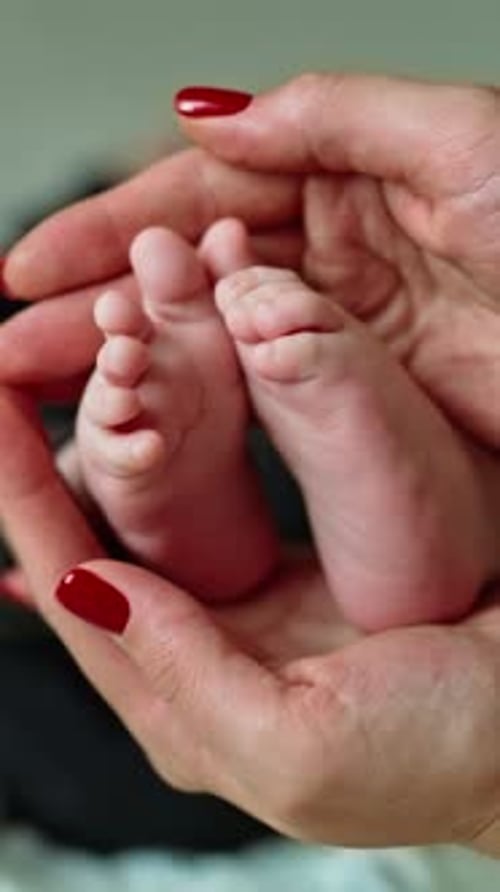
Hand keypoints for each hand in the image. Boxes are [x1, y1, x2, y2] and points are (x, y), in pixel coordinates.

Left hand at [2, 385, 499, 854]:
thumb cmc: (432, 754)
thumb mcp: (295, 745)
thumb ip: (183, 673)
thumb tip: (84, 584)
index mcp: (183, 704)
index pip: (75, 586)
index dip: (24, 498)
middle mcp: (200, 652)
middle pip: (96, 544)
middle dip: (50, 462)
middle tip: (16, 377)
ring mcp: (243, 611)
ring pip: (151, 515)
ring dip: (113, 440)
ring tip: (86, 369)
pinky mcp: (290, 575)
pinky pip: (217, 501)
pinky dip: (187, 443)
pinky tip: (164, 404)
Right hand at [4, 74, 499, 447]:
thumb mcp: (452, 135)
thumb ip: (323, 115)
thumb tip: (200, 108)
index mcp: (345, 175)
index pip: (197, 197)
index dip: (107, 228)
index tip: (30, 266)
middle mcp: (331, 252)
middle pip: (185, 276)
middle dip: (95, 307)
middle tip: (13, 349)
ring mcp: (338, 327)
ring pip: (208, 342)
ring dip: (129, 364)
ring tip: (48, 387)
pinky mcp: (357, 394)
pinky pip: (259, 396)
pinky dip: (198, 407)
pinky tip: (142, 416)